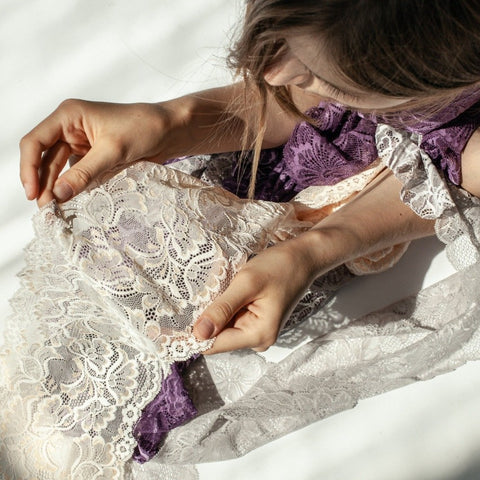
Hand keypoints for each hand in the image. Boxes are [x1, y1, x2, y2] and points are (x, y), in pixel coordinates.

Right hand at [19, 99, 176, 206]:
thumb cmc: (144, 128)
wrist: (170, 131)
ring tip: (56, 209)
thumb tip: (58, 195)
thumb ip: (85, 173)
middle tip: (46, 209)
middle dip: (44, 183)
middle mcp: (71, 129)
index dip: (29, 168)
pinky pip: (78, 174)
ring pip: (60, 169)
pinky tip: (72, 201)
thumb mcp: (113, 151)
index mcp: (69, 116)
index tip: (33, 193)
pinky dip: (74, 187)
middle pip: (45, 158)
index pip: (35, 141)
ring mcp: (82, 144)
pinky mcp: (94, 157)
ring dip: (58, 188)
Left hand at [193, 234, 320, 353]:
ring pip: (222, 327)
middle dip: (204, 318)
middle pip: (217, 337)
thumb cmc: (279, 266)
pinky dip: (223, 306)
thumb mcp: (247, 283)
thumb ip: (222, 309)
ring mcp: (257, 331)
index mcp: (257, 335)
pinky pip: (230, 318)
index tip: (167, 325)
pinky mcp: (255, 321)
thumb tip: (198, 334)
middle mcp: (257, 339)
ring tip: (213, 288)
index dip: (191, 334)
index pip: (213, 345)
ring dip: (214, 310)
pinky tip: (224, 289)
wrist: (303, 257)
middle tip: (192, 296)